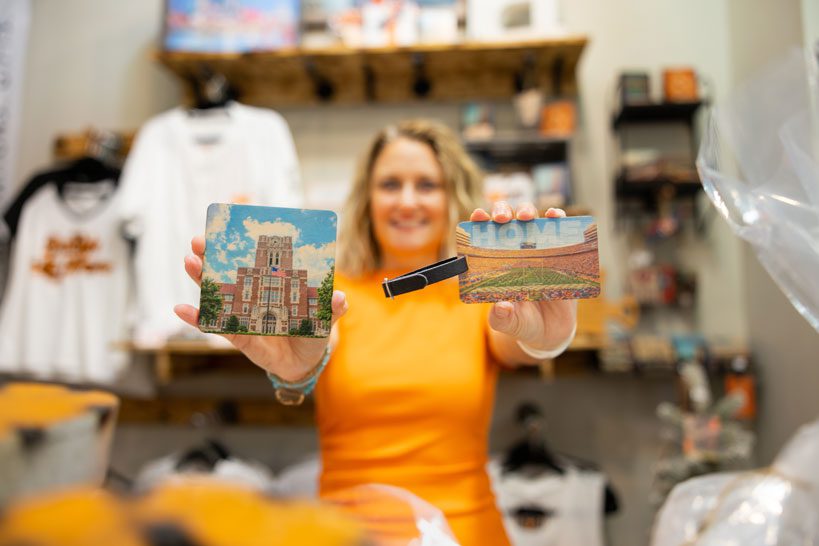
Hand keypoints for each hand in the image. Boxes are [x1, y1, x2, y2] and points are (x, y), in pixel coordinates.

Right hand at [174, 236, 347, 380]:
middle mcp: (254, 295)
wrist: (305, 363)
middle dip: (212, 256)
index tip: (226, 227)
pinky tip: (181, 309)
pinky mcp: (239, 336)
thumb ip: (332, 308)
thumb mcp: (325, 318)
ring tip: (189, 262)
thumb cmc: (312, 333)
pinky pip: (217, 326)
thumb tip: (340, 297)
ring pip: (218, 294)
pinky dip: (198, 318)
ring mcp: (243, 315)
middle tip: (198, 241)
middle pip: (228, 272)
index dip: (240, 245)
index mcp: (273, 285)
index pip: (254, 261)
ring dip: (202, 279)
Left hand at [469, 203, 576, 352]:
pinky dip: (558, 218)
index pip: (483, 236)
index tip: (478, 217)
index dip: (479, 222)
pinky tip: (556, 216)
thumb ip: (502, 318)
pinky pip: (558, 229)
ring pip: (530, 219)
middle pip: (506, 220)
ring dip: (527, 210)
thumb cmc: (523, 323)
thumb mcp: (511, 323)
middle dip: (502, 211)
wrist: (551, 332)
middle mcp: (514, 251)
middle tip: (503, 219)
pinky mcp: (559, 252)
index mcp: (495, 263)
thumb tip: (500, 308)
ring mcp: (537, 249)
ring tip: (527, 217)